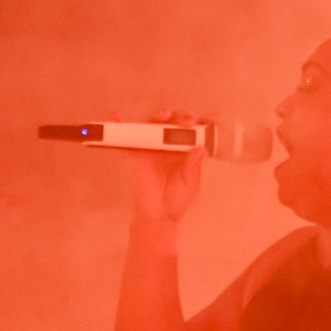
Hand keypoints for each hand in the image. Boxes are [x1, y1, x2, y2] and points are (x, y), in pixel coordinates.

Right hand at [126, 111, 208, 226]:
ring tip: (165, 115)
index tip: (213, 120)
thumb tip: (201, 147)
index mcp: (186, 149)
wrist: (159, 215)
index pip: (195, 130)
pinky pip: (126, 137)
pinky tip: (116, 115)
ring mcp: (151, 147)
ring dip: (159, 115)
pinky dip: (120, 125)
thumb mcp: (190, 182)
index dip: (204, 122)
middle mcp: (168, 144)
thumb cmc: (177, 199)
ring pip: (153, 124)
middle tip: (189, 122)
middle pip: (174, 122)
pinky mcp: (135, 154)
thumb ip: (193, 165)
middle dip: (182, 117)